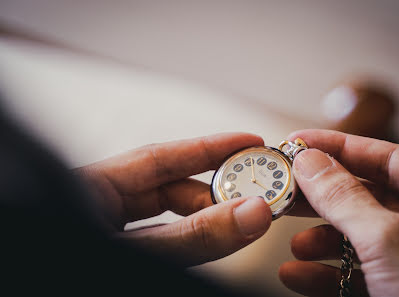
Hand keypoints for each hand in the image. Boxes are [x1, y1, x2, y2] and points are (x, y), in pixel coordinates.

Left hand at [75, 133, 271, 265]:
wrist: (27, 294)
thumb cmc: (65, 276)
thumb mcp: (139, 255)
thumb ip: (192, 238)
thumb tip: (250, 213)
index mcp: (93, 189)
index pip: (162, 157)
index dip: (209, 147)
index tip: (249, 143)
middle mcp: (102, 204)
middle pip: (169, 185)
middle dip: (214, 191)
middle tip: (254, 199)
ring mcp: (111, 229)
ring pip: (169, 214)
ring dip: (206, 217)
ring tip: (239, 225)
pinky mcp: (123, 250)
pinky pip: (163, 236)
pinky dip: (189, 238)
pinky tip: (211, 241)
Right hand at [279, 129, 398, 296]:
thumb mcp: (390, 241)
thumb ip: (345, 197)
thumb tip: (310, 161)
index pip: (386, 156)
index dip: (340, 147)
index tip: (300, 142)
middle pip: (364, 195)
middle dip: (321, 197)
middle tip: (286, 190)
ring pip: (356, 236)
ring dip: (319, 241)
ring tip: (295, 244)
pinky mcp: (397, 289)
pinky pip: (354, 272)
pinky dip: (323, 274)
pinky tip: (297, 275)